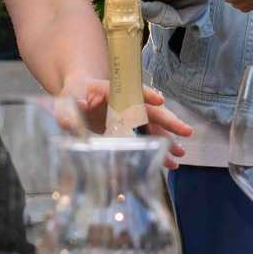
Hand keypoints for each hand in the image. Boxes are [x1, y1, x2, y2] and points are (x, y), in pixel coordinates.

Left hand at [67, 77, 194, 168]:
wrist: (74, 98)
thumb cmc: (71, 97)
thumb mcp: (66, 101)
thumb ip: (70, 107)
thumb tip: (80, 106)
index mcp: (111, 90)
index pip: (131, 90)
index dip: (146, 94)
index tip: (159, 100)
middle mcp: (125, 102)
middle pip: (150, 110)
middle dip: (168, 121)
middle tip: (186, 131)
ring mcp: (129, 116)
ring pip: (153, 128)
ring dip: (167, 141)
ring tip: (180, 156)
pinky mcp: (128, 129)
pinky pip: (146, 139)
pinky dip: (157, 151)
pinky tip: (169, 163)